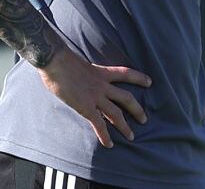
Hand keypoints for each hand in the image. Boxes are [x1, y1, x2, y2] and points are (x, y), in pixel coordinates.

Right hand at [37, 48, 151, 147]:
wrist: (54, 61)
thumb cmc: (60, 59)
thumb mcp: (78, 63)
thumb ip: (83, 72)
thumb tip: (77, 75)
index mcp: (101, 72)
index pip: (125, 73)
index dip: (138, 78)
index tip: (149, 82)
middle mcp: (102, 85)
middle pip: (126, 98)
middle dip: (137, 109)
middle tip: (144, 119)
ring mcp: (95, 97)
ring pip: (116, 114)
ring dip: (125, 126)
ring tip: (131, 136)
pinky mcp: (86, 107)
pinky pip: (99, 124)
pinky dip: (105, 136)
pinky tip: (109, 144)